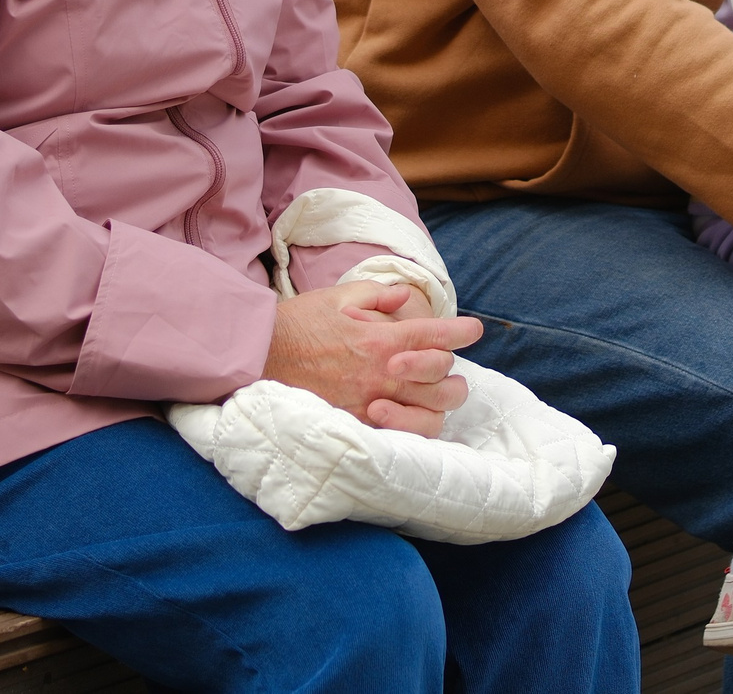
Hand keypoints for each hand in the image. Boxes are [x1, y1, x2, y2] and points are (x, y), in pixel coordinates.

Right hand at [261, 280, 483, 436]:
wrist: (258, 356)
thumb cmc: (298, 323)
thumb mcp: (339, 297)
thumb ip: (378, 296)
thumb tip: (404, 298)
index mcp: (380, 340)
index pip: (436, 337)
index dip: (461, 332)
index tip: (473, 330)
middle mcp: (380, 375)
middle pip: (442, 382)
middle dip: (454, 374)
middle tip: (451, 369)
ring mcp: (369, 405)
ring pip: (429, 417)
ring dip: (439, 405)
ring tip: (436, 396)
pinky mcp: (356, 426)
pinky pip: (399, 437)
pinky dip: (412, 428)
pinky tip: (412, 417)